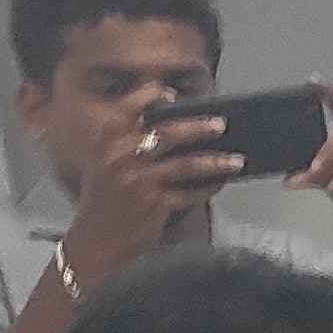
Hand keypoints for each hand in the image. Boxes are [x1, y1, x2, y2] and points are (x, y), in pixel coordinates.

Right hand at [64, 103, 240, 280]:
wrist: (97, 239)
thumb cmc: (104, 200)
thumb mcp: (104, 163)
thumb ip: (125, 142)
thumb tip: (167, 123)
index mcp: (104, 142)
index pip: (129, 109)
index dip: (151, 96)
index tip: (173, 94)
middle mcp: (118, 156)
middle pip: (167, 132)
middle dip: (198, 127)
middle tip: (219, 125)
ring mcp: (136, 180)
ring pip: (185, 164)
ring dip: (215, 161)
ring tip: (235, 160)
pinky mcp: (153, 203)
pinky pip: (190, 192)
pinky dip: (208, 187)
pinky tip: (220, 183)